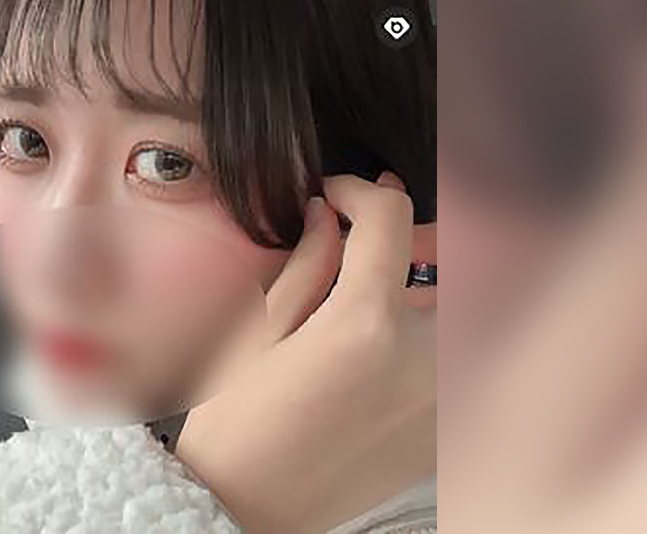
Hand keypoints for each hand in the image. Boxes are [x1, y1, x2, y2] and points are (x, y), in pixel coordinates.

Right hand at [177, 174, 435, 533]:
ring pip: (461, 310)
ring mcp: (439, 399)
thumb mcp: (255, 334)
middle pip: (451, 259)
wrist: (244, 513)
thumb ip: (305, 265)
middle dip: (414, 233)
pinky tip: (394, 338)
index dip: (359, 192)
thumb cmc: (235, 428)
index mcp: (361, 327)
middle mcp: (418, 361)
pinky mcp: (441, 430)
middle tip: (375, 233)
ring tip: (387, 284)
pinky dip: (433, 336)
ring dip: (430, 284)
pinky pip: (455, 362)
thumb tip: (327, 215)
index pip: (387, 220)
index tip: (338, 197)